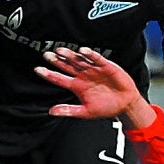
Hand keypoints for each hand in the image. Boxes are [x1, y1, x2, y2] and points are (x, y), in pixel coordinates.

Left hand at [35, 46, 152, 127]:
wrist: (125, 105)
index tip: (38, 69)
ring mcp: (94, 70)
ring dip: (71, 56)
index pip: (59, 78)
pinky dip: (91, 55)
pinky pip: (97, 59)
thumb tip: (51, 111)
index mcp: (76, 86)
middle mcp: (83, 76)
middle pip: (67, 66)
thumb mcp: (85, 112)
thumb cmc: (106, 108)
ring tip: (61, 51)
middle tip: (47, 55)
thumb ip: (69, 111)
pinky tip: (83, 51)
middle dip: (57, 60)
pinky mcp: (106, 66)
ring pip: (79, 61)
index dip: (49, 74)